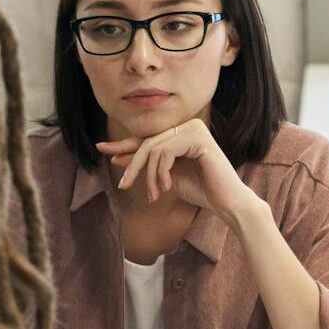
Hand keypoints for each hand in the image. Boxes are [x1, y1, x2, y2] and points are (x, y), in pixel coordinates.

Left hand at [97, 119, 258, 221]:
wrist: (227, 203)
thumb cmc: (202, 191)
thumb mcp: (167, 176)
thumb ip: (147, 165)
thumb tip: (117, 156)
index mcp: (183, 132)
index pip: (149, 138)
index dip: (124, 145)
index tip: (102, 148)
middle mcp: (190, 125)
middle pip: (148, 143)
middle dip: (133, 165)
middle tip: (124, 185)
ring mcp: (195, 130)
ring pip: (154, 149)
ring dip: (149, 176)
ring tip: (154, 195)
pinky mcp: (198, 139)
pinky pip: (165, 153)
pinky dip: (160, 173)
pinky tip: (166, 187)